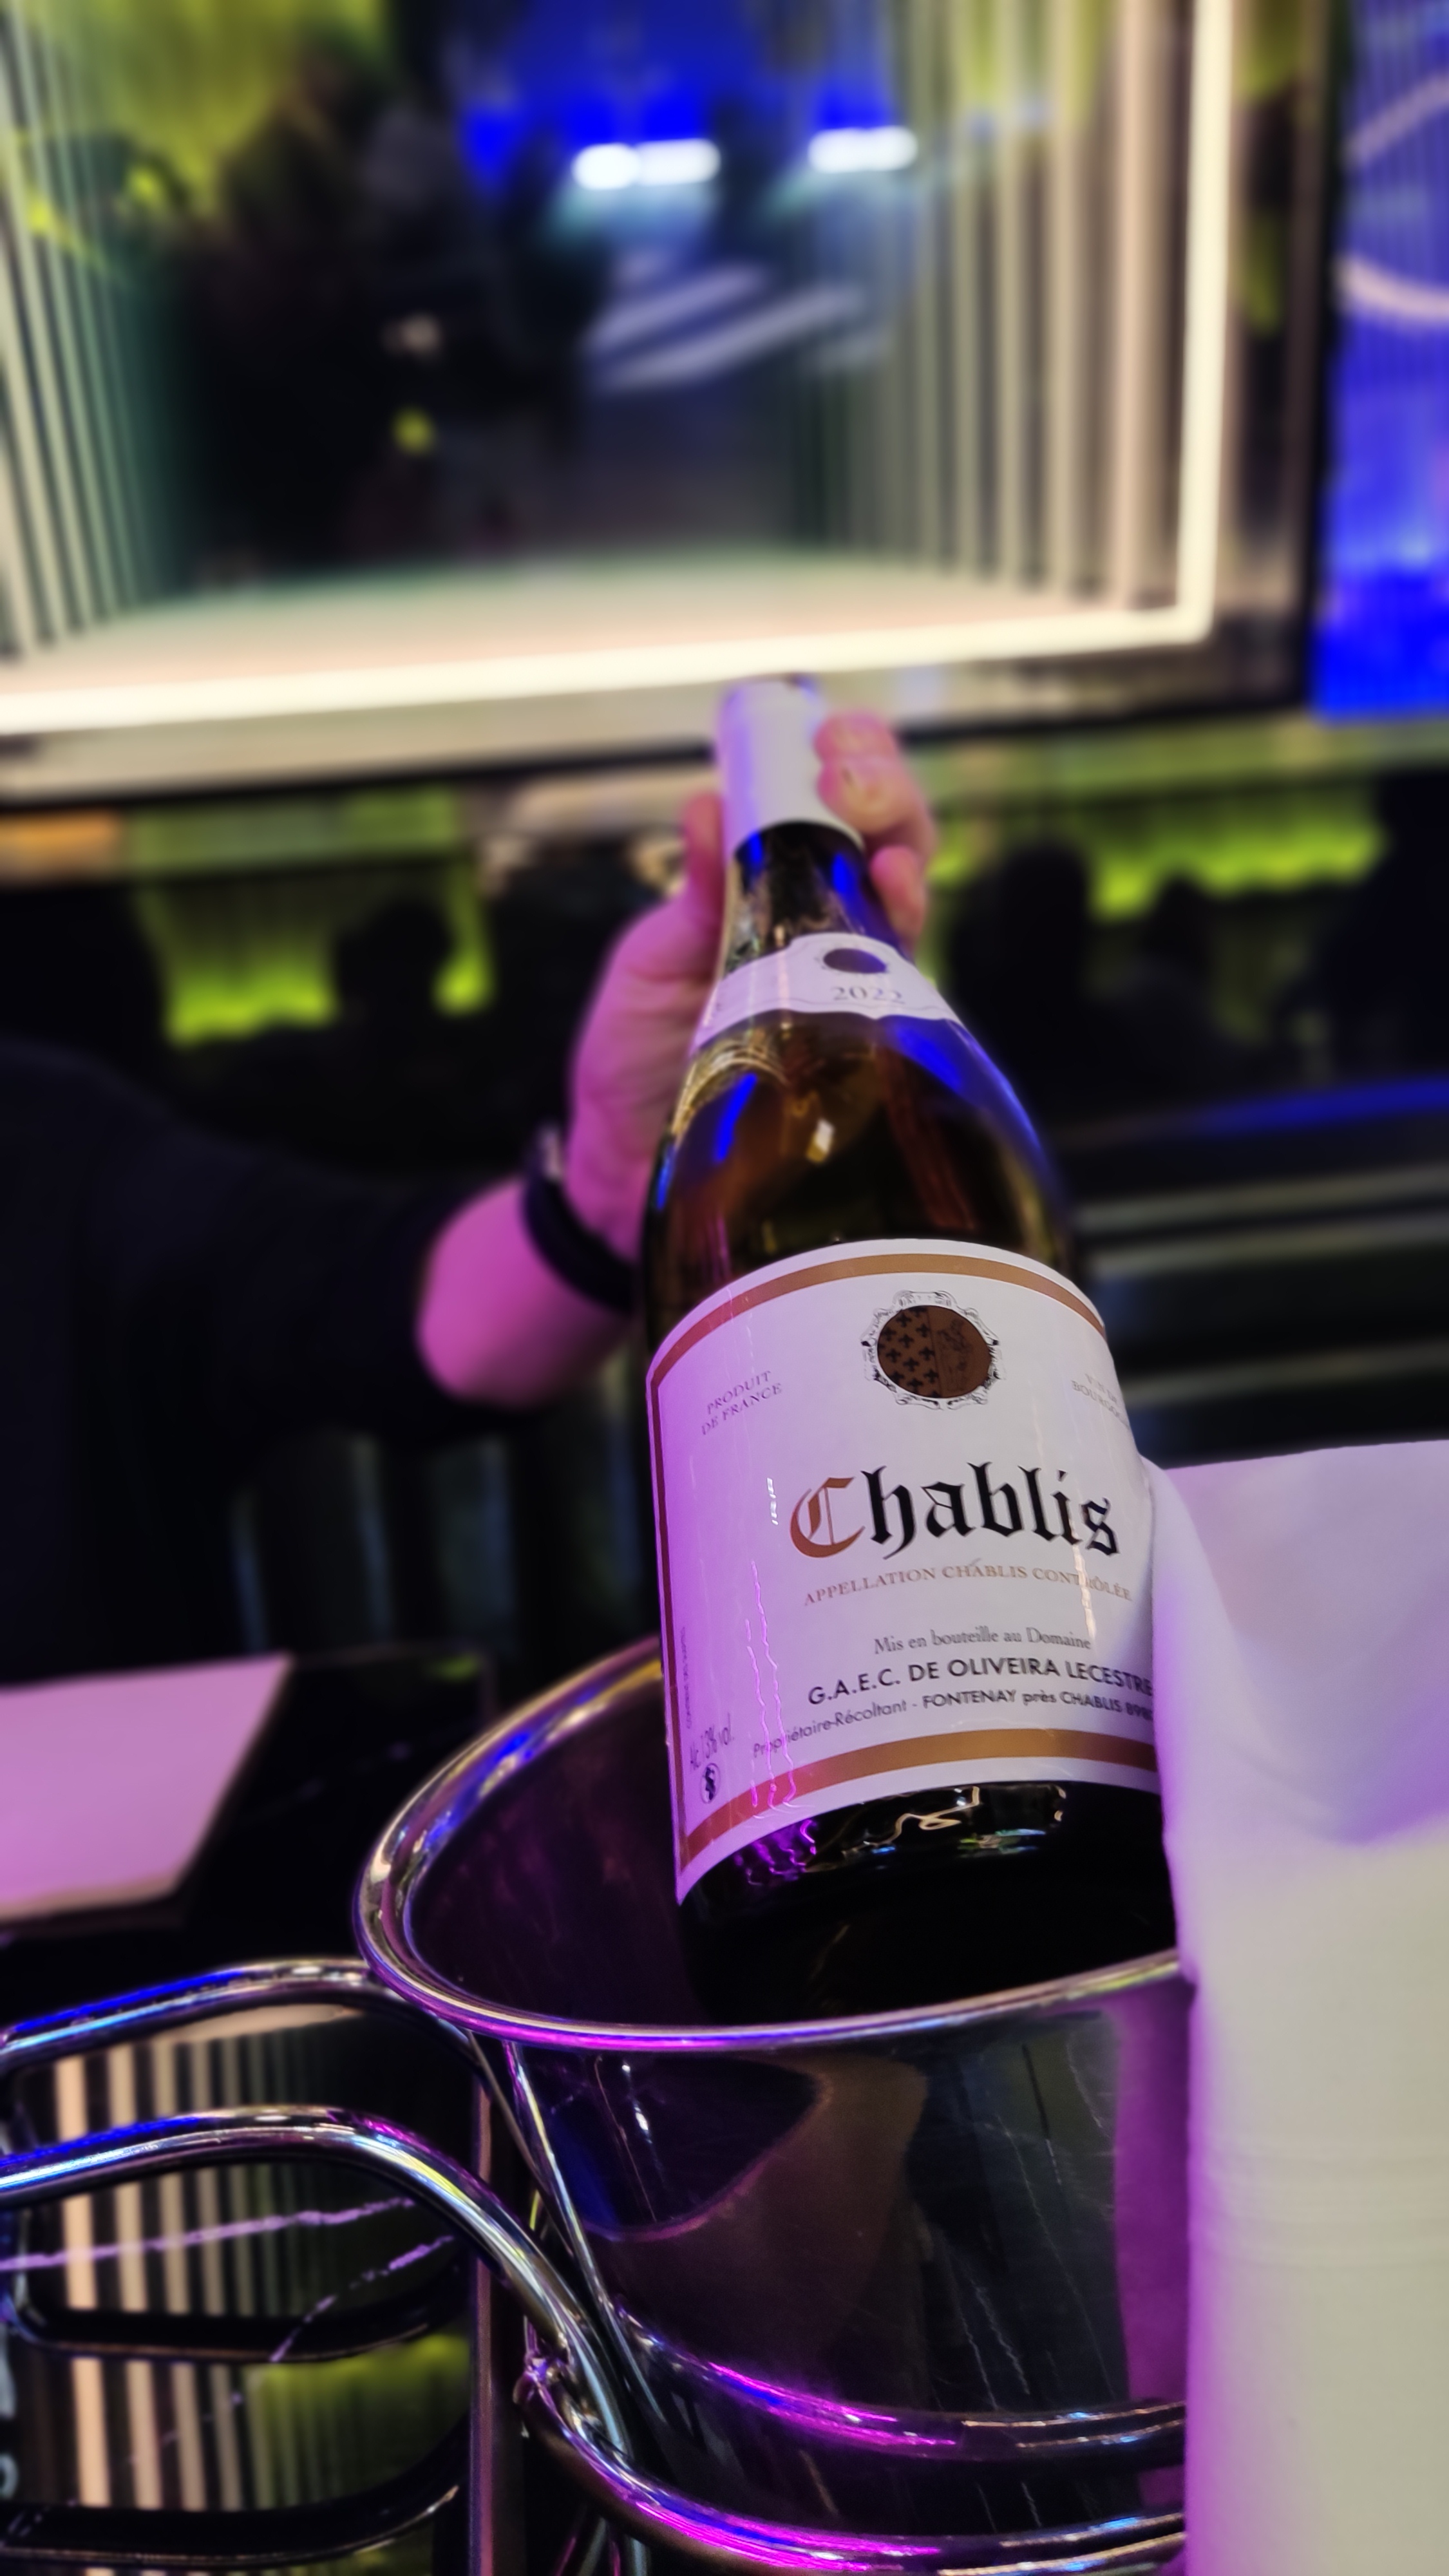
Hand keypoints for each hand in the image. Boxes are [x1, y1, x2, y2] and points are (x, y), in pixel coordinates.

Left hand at [566, 710, 934, 1259]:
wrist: (626, 1177)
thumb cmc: (634, 1064)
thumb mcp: (647, 967)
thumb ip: (690, 898)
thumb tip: (708, 805)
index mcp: (770, 897)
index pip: (831, 809)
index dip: (845, 759)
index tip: (822, 731)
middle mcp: (829, 935)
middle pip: (893, 837)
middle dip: (888, 789)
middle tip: (851, 780)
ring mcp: (854, 991)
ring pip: (912, 897)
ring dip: (906, 852)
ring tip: (881, 843)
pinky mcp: (867, 1052)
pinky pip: (905, 984)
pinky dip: (902, 931)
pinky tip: (891, 901)